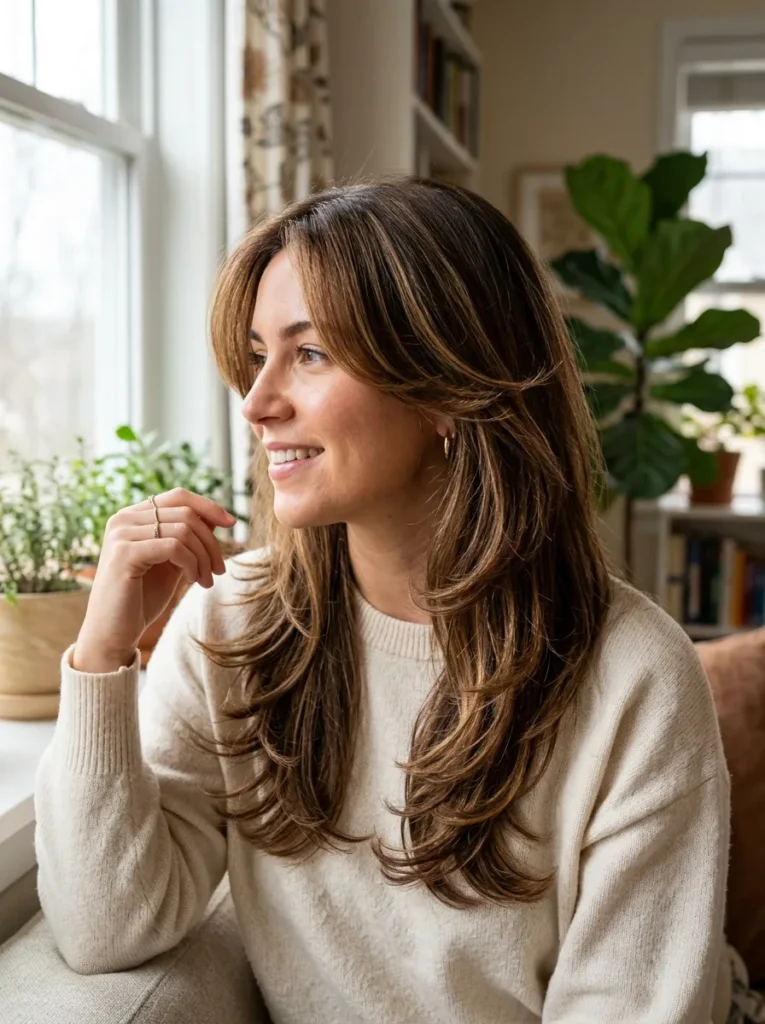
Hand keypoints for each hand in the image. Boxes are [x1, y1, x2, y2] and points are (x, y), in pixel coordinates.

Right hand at [72, 488, 236, 672]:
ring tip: (206, 581)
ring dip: (203, 558)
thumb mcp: (172, 562)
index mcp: (133, 516)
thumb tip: (215, 519)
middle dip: (211, 542)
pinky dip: (192, 564)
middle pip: (186, 513)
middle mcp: (123, 518)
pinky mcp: (124, 553)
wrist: (114, 632)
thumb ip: (187, 539)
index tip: (231, 523)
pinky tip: (193, 582)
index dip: (209, 506)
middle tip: (219, 570)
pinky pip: (174, 547)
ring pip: (183, 529)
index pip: (179, 496)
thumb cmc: (142, 598)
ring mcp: (122, 534)